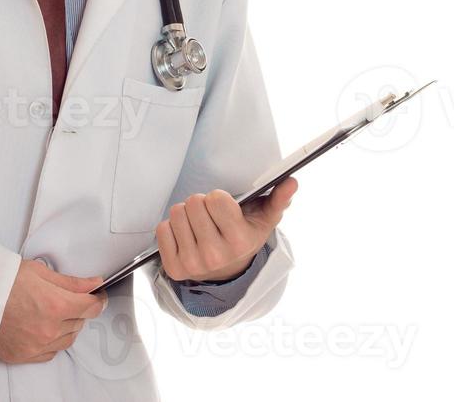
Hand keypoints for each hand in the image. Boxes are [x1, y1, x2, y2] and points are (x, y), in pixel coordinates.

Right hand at [0, 258, 107, 364]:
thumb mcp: (39, 272)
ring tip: (54, 313)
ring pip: (67, 340)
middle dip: (78, 310)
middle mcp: (49, 330)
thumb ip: (71, 282)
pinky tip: (43, 328)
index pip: (91, 307)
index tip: (97, 296)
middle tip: (67, 299)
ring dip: (67, 327)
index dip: (97, 299)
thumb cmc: (2, 281)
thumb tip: (94, 284)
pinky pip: (50, 353)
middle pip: (79, 323)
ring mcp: (37, 345)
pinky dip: (52, 342)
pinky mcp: (24, 355)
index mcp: (56, 306)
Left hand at [155, 177, 297, 282]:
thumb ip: (279, 198)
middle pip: (192, 203)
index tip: (224, 209)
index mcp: (239, 241)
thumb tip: (291, 181)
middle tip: (211, 218)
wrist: (229, 272)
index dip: (218, 199)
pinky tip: (187, 237)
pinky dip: (172, 229)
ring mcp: (193, 264)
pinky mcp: (174, 268)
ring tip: (199, 226)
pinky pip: (162, 229)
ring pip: (176, 213)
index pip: (215, 199)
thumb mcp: (264, 220)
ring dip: (186, 215)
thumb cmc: (244, 237)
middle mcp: (216, 255)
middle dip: (201, 205)